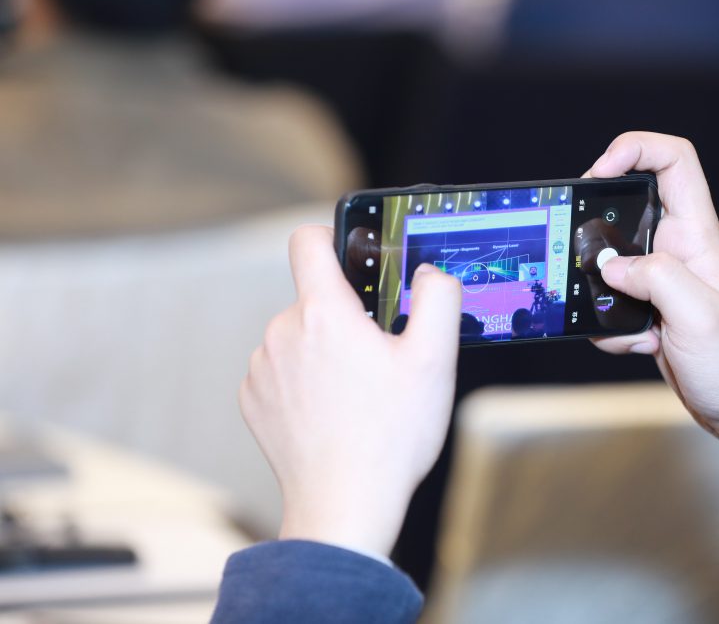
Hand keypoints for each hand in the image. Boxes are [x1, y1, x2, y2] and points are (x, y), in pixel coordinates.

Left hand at [240, 226, 461, 556]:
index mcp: (323, 313)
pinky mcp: (253, 401)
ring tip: (357, 394)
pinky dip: (303, 382)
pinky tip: (332, 414)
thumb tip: (429, 274)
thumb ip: (439, 298)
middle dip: (345, 318)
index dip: (332, 238)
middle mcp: (282, 332)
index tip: (353, 259)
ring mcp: (261, 369)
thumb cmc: (390, 437)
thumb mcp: (435, 360)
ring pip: (298, 337)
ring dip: (324, 352)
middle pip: (314, 298)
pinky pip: (280, 371)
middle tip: (379, 358)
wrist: (344, 506)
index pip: (307, 240)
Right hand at [587, 133, 718, 504]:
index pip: (674, 162)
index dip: (635, 149)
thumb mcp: (701, 316)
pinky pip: (611, 305)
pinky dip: (609, 326)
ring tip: (617, 320)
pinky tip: (635, 347)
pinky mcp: (651, 313)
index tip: (600, 172)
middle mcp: (678, 253)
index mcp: (699, 238)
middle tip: (580, 252)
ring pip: (611, 263)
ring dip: (599, 291)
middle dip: (597, 229)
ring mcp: (663, 284)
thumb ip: (656, 279)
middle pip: (628, 207)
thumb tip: (610, 266)